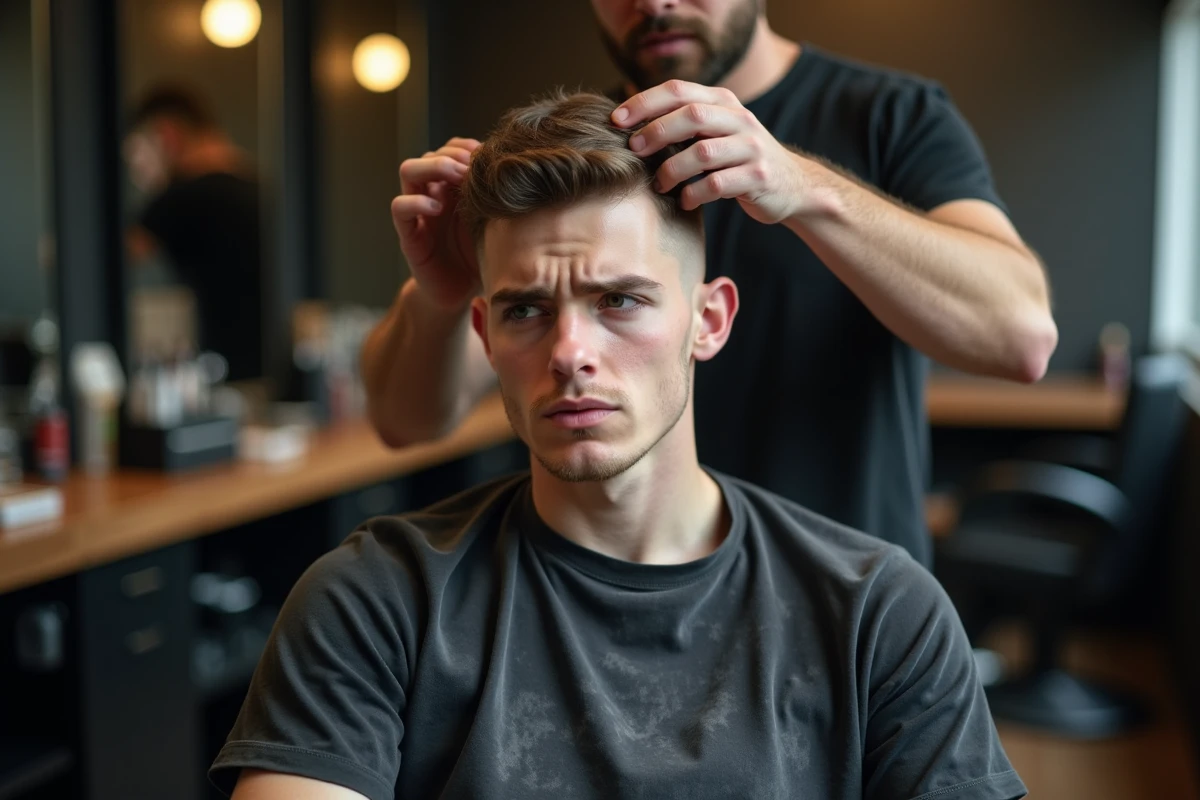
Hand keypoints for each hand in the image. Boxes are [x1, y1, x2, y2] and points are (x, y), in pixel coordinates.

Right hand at [391, 137, 481, 308]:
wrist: (461, 293)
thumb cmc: (480, 255)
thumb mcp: (495, 222)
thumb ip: (498, 199)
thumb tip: (522, 172)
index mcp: (454, 186)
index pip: (453, 149)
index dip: (467, 147)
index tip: (488, 157)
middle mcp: (433, 192)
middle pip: (431, 153)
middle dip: (453, 154)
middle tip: (472, 168)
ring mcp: (418, 211)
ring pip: (409, 170)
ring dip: (433, 167)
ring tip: (455, 178)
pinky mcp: (408, 233)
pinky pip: (400, 206)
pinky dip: (415, 201)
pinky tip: (437, 208)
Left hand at [611, 80, 805, 224]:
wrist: (792, 185)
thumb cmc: (738, 160)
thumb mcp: (715, 132)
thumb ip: (683, 123)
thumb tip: (627, 124)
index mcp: (723, 102)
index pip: (679, 90)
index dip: (644, 102)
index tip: (616, 120)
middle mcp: (739, 119)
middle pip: (691, 115)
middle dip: (656, 131)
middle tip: (634, 150)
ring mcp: (751, 148)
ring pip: (702, 153)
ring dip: (672, 170)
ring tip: (659, 185)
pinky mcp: (758, 177)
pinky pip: (717, 185)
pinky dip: (694, 194)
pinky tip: (685, 201)